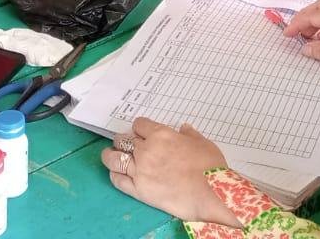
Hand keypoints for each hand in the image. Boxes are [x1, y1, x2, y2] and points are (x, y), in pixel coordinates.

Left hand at [100, 117, 239, 226]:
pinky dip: (114, 175)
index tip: (141, 132)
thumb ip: (190, 135)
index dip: (139, 128)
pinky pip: (118, 180)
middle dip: (124, 140)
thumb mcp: (203, 143)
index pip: (140, 125)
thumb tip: (184, 129)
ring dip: (110, 155)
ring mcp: (140, 170)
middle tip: (125, 144)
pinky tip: (115, 173)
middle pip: (124, 140)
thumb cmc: (209, 167)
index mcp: (161, 134)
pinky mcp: (138, 190)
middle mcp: (146, 150)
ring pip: (115, 158)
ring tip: (109, 154)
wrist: (210, 194)